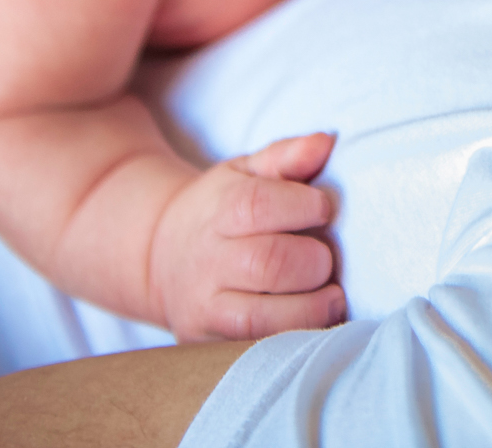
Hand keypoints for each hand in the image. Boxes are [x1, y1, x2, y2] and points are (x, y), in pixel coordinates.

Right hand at [150, 134, 344, 342]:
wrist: (159, 255)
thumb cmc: (222, 209)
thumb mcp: (246, 172)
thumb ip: (287, 156)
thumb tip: (327, 143)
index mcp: (218, 211)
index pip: (259, 205)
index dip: (304, 205)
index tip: (325, 208)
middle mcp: (207, 260)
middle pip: (267, 264)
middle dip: (314, 262)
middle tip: (327, 259)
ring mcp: (205, 306)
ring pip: (261, 317)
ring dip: (311, 308)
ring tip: (332, 295)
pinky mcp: (207, 341)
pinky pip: (255, 348)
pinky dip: (293, 338)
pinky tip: (315, 322)